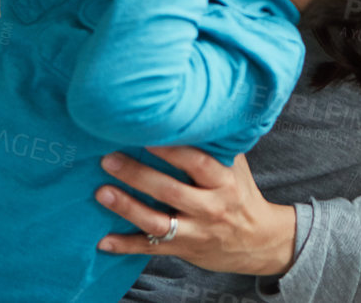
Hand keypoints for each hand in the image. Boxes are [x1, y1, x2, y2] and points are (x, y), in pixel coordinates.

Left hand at [94, 147, 295, 276]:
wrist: (257, 241)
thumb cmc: (240, 194)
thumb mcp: (237, 168)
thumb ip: (216, 145)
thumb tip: (190, 110)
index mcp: (225, 182)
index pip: (197, 163)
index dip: (171, 149)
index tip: (146, 133)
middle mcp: (210, 207)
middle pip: (170, 191)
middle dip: (138, 175)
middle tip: (108, 159)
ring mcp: (195, 232)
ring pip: (158, 222)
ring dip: (127, 208)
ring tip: (102, 193)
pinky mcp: (182, 250)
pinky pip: (151, 249)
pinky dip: (125, 246)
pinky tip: (103, 242)